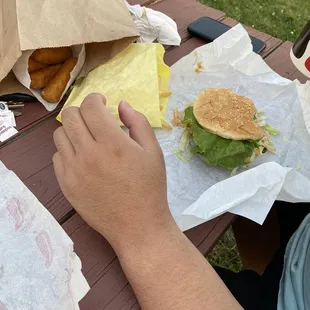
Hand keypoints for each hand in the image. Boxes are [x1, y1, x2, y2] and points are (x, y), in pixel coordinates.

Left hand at [53, 94, 172, 250]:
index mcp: (112, 143)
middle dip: (83, 111)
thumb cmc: (150, 188)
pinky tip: (82, 158)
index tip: (102, 102)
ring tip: (87, 138)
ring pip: (59, 135)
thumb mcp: (153, 151)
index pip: (91, 106)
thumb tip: (121, 104)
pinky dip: (68, 151)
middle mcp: (88, 154)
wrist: (137, 225)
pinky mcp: (66, 185)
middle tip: (95, 119)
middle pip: (70, 116)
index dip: (96, 98)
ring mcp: (73, 171)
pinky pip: (57, 157)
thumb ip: (138, 122)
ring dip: (73, 130)